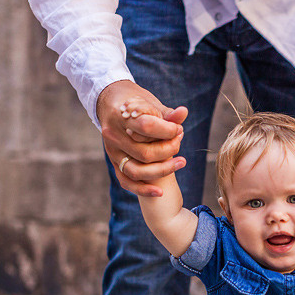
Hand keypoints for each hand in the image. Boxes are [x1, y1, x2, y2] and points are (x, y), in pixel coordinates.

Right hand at [97, 80, 187, 196]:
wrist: (111, 102)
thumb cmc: (135, 102)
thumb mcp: (150, 103)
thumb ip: (167, 114)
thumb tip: (184, 112)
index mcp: (121, 116)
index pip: (147, 127)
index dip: (168, 131)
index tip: (178, 129)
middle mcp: (113, 136)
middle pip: (144, 153)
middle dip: (168, 150)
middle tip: (180, 141)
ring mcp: (112, 152)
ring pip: (136, 171)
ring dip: (162, 170)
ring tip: (181, 162)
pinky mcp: (114, 162)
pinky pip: (126, 181)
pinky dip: (142, 189)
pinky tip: (159, 192)